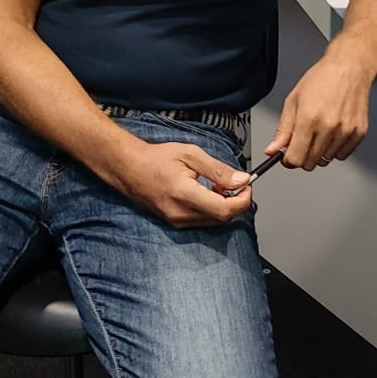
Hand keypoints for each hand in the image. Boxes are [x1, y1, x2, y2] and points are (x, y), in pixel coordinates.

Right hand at [117, 141, 252, 227]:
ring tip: (216, 184)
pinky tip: (205, 192)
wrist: (129, 168)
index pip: (224, 209)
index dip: (242, 200)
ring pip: (213, 221)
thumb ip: (218, 169)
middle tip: (232, 182)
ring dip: (222, 205)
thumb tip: (241, 180)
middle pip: (222, 218)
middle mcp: (180, 213)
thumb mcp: (190, 154)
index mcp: (184, 194)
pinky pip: (202, 220)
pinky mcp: (174, 223)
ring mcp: (176, 221)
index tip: (247, 187)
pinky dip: (211, 208)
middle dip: (234, 201)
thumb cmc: (156, 159)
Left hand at [268, 55, 370, 170]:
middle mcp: (328, 127)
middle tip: (303, 140)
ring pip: (326, 160)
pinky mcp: (359, 133)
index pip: (295, 159)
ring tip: (320, 131)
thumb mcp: (293, 100)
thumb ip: (283, 129)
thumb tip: (272, 149)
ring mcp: (345, 131)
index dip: (288, 160)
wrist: (349, 67)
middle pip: (310, 163)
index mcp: (309, 118)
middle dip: (303, 155)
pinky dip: (335, 148)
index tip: (288, 156)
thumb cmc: (322, 79)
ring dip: (319, 152)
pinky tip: (332, 132)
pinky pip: (342, 155)